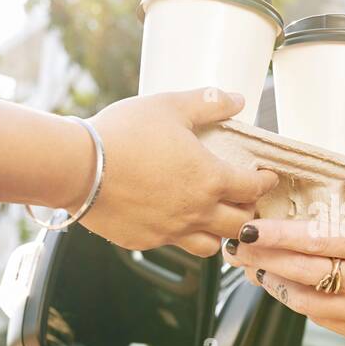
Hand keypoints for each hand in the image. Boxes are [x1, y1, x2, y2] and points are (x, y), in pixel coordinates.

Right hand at [67, 88, 278, 255]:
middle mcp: (197, 212)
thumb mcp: (169, 106)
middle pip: (241, 225)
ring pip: (212, 246)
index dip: (264, 182)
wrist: (78, 167)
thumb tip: (236, 99)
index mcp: (210, 179)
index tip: (266, 178)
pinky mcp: (147, 241)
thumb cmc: (123, 134)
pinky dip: (183, 237)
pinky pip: (175, 246)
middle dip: (248, 212)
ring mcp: (172, 231)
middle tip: (244, 201)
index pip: (253, 188)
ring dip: (219, 234)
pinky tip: (175, 222)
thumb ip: (207, 103)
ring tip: (214, 219)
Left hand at [222, 176, 344, 345]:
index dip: (278, 236)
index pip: (318, 242)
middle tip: (237, 247)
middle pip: (301, 273)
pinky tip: (285, 289)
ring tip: (252, 268)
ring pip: (305, 302)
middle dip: (263, 260)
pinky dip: (298, 304)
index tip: (251, 227)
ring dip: (274, 284)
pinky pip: (322, 320)